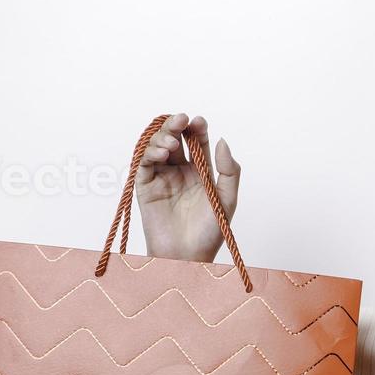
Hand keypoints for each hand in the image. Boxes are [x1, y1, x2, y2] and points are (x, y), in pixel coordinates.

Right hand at [135, 112, 240, 262]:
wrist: (188, 256)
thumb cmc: (210, 232)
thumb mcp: (227, 199)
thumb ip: (229, 171)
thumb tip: (222, 140)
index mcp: (200, 171)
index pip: (196, 141)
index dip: (197, 128)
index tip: (199, 121)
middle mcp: (179, 171)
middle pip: (175, 138)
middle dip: (176, 125)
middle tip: (182, 119)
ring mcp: (161, 177)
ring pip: (157, 146)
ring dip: (163, 137)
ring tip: (172, 143)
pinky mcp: (145, 186)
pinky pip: (144, 163)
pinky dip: (150, 153)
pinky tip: (161, 152)